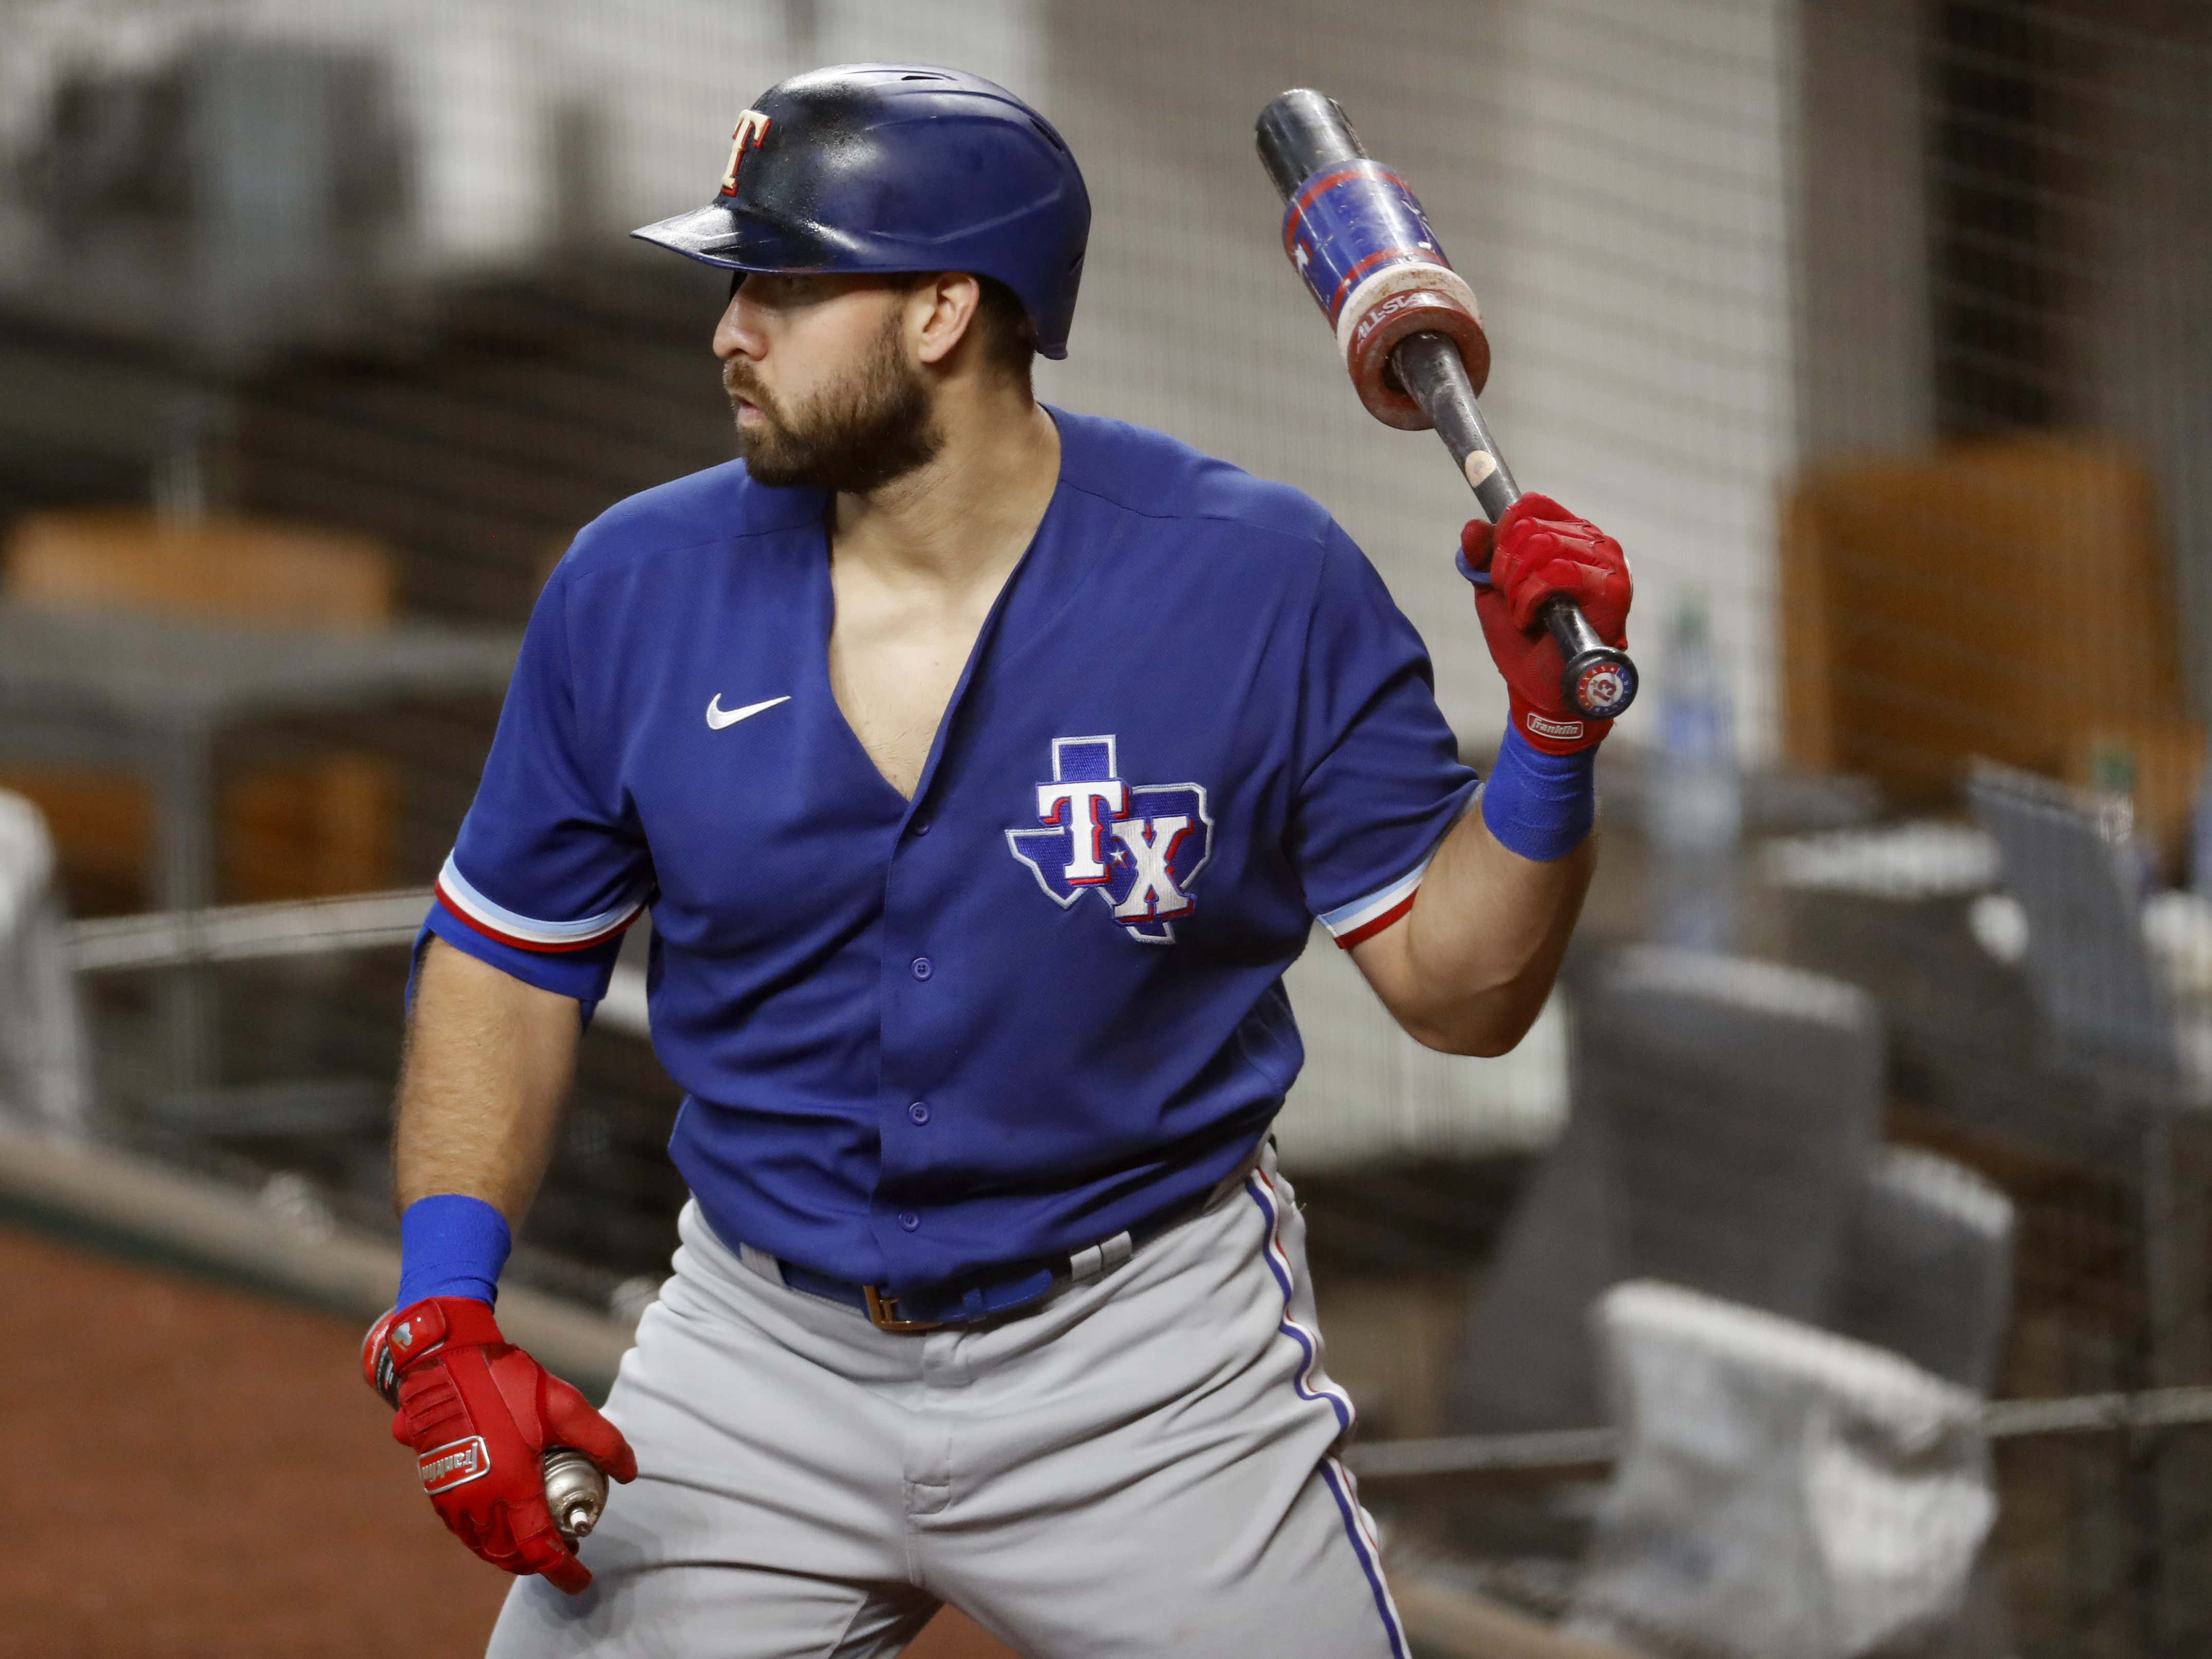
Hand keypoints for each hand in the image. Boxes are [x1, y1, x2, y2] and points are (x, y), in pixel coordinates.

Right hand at [363, 1296, 636, 1593]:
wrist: (444, 1361)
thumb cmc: (505, 1380)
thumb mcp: (565, 1405)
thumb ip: (603, 1441)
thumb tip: (630, 1472)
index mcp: (511, 1486)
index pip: (539, 1550)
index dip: (563, 1571)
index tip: (582, 1580)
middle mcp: (477, 1500)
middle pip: (509, 1555)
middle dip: (537, 1563)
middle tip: (564, 1553)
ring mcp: (452, 1496)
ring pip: (483, 1546)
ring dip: (510, 1554)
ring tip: (536, 1541)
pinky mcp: (435, 1485)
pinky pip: (463, 1529)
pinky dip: (485, 1538)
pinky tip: (502, 1522)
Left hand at [1459, 494, 1632, 754]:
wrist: (1539, 687)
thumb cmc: (1523, 640)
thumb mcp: (1493, 592)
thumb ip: (1482, 557)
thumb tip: (1473, 526)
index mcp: (1569, 535)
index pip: (1531, 504)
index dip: (1503, 531)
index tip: (1497, 568)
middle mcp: (1594, 542)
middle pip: (1530, 526)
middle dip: (1505, 566)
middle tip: (1510, 597)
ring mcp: (1608, 564)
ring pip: (1543, 545)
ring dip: (1517, 585)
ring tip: (1522, 612)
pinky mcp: (1612, 589)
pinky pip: (1559, 571)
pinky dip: (1531, 597)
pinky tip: (1531, 618)